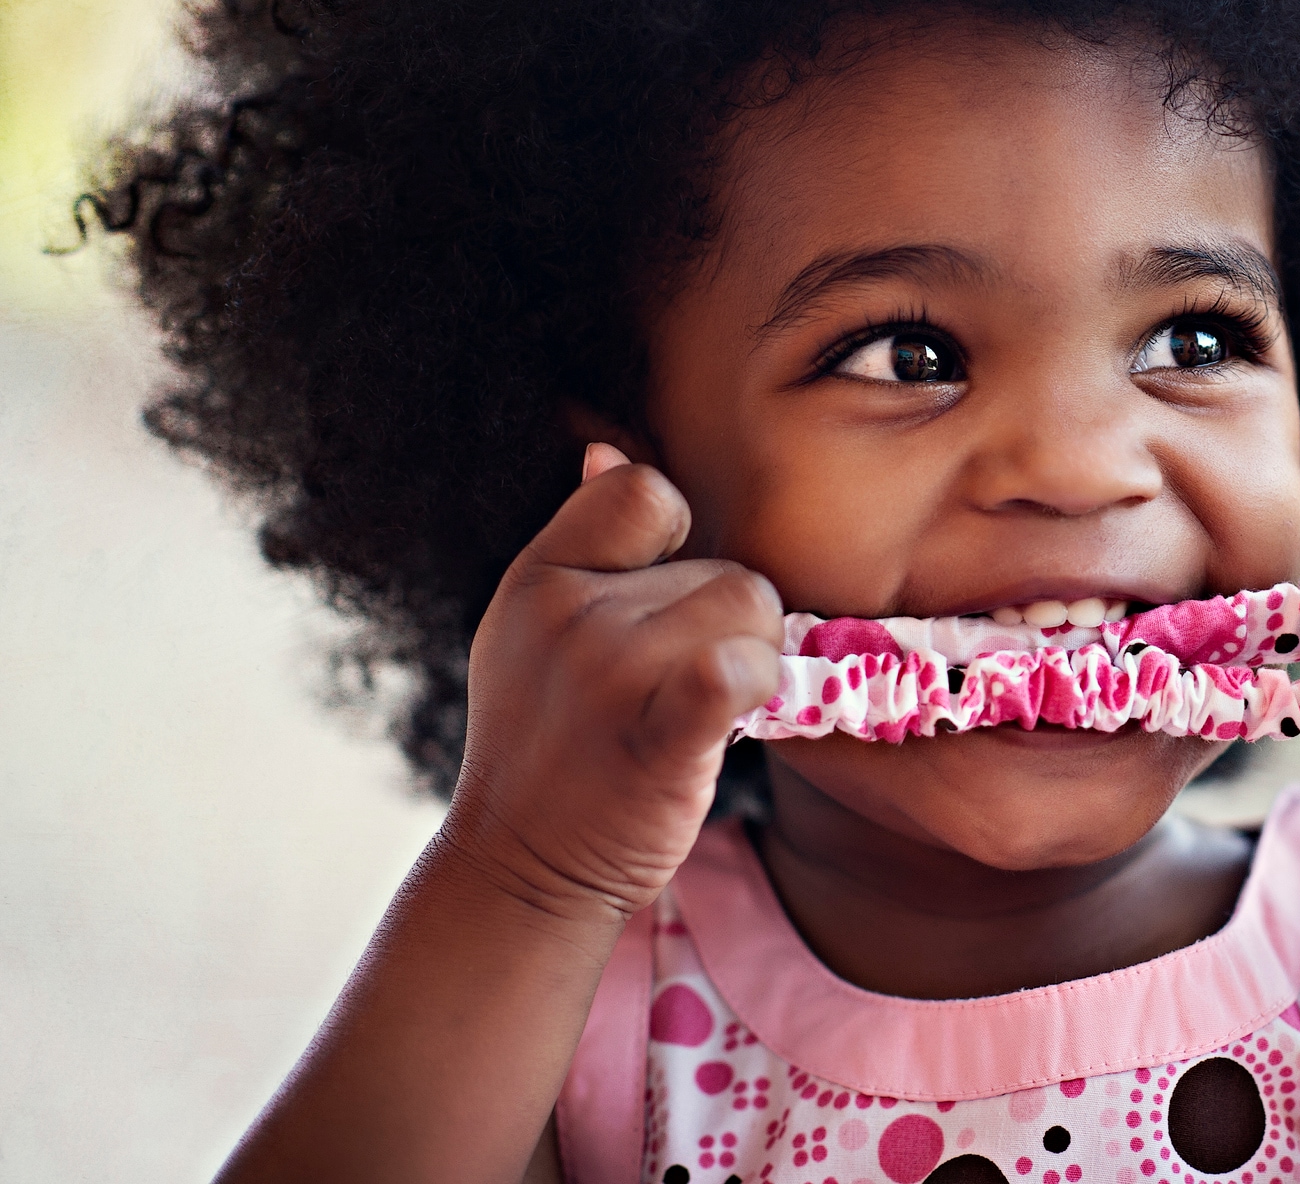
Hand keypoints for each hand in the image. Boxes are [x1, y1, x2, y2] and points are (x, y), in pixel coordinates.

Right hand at [445, 443, 782, 925]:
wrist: (523, 871)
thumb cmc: (552, 747)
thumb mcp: (533, 631)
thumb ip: (582, 542)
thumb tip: (605, 449)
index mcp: (540, 578)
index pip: (644, 491)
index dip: (679, 543)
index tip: (664, 607)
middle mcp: (570, 614)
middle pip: (725, 568)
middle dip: (725, 627)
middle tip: (678, 692)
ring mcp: (609, 674)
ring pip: (751, 614)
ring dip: (751, 664)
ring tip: (699, 715)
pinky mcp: (657, 737)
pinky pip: (736, 670)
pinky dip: (754, 687)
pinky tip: (727, 715)